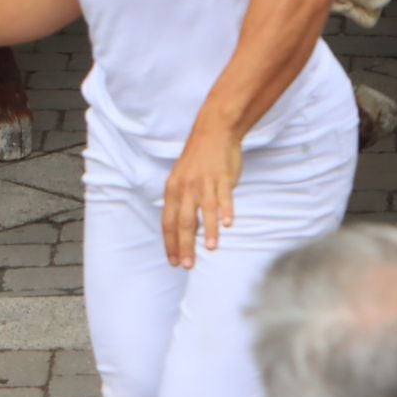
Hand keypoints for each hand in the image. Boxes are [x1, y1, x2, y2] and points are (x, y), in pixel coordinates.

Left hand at [163, 128, 242, 267]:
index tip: (174, 262)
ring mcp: (205, 182)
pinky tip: (228, 224)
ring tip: (211, 249)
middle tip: (188, 265)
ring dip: (208, 231)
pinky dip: (226, 210)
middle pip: (183, 221)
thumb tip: (183, 230)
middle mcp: (186, 188)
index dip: (170, 243)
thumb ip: (181, 202)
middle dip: (185, 245)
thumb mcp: (181, 180)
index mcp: (173, 190)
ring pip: (205, 211)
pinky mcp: (222, 177)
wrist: (214, 132)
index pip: (168, 222)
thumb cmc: (198, 160)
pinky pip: (224, 197)